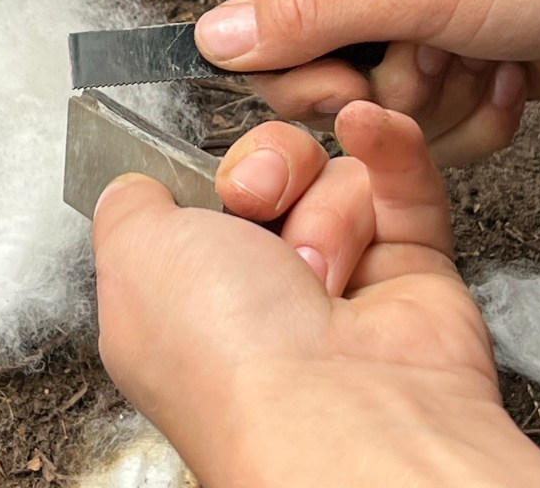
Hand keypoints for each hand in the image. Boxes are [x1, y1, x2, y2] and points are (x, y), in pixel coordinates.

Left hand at [93, 102, 539, 486]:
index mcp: (188, 293)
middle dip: (264, 172)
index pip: (198, 195)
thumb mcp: (131, 256)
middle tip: (257, 209)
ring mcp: (339, 276)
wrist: (339, 414)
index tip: (197, 181)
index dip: (200, 174)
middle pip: (267, 170)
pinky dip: (387, 147)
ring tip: (318, 267)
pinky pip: (400, 179)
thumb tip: (140, 183)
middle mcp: (262, 288)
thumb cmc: (225, 350)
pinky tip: (366, 125)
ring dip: (323, 205)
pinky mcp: (411, 269)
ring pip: (331, 174)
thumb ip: (128, 205)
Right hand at [195, 0, 539, 164]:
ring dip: (443, 106)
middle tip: (439, 51)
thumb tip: (208, 37)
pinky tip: (510, 74)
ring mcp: (410, 31)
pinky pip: (432, 133)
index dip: (304, 78)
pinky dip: (478, 120)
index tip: (357, 85)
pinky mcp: (453, 72)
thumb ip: (304, 14)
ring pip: (380, 119)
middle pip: (320, 87)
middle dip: (390, 91)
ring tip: (487, 53)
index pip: (259, 35)